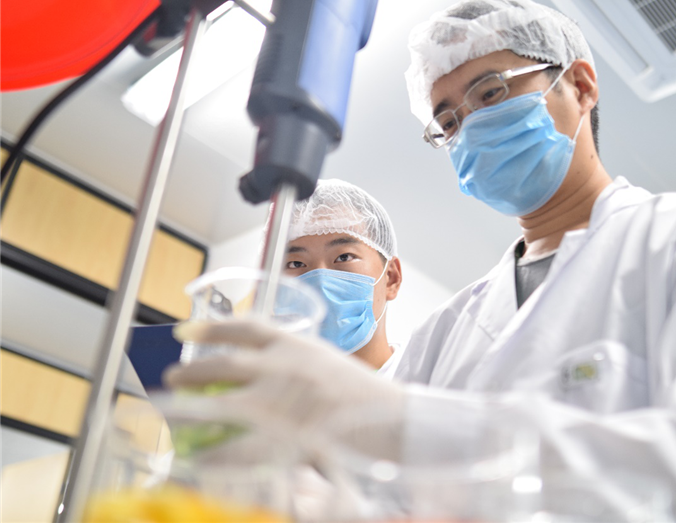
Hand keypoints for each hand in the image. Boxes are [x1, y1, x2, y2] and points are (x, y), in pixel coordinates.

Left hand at [164, 320, 404, 430]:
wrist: (395, 422)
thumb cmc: (368, 398)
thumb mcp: (331, 365)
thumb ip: (299, 366)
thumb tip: (269, 374)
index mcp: (298, 344)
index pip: (247, 327)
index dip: (212, 326)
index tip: (188, 330)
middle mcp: (283, 366)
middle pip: (224, 363)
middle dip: (192, 370)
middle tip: (173, 374)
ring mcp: (279, 401)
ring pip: (219, 403)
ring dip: (189, 407)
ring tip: (172, 412)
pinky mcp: (280, 437)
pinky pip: (235, 447)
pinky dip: (214, 454)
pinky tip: (200, 457)